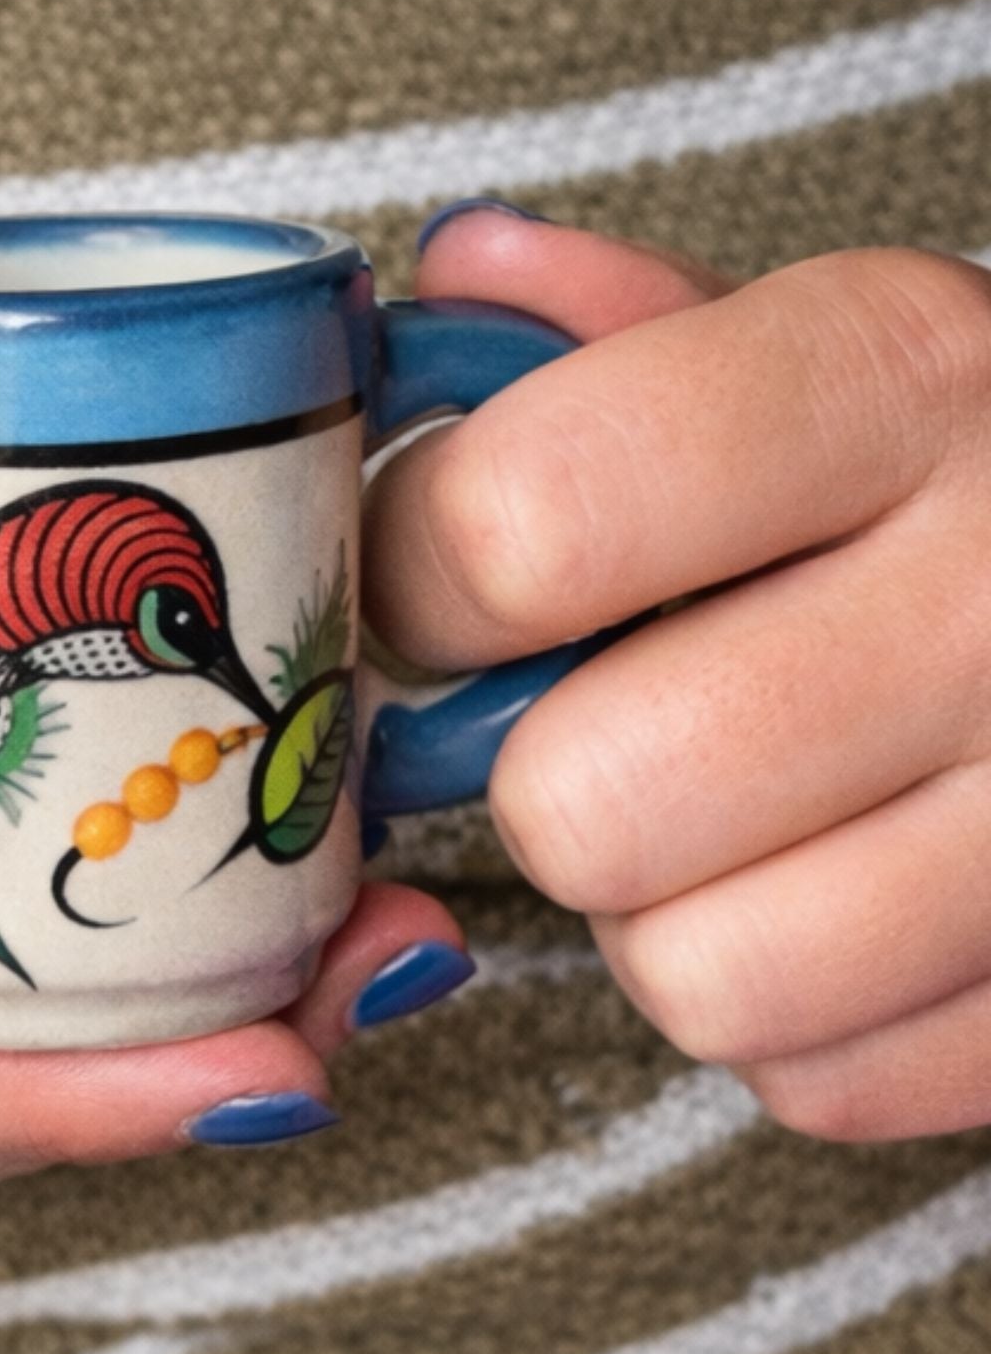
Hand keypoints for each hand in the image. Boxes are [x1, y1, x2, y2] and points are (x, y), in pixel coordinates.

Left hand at [366, 208, 990, 1140]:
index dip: (417, 577)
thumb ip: (617, 317)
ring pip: (696, 978)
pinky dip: (786, 1012)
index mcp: (896, 376)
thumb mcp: (816, 334)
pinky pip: (818, 1080)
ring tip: (726, 812)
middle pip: (584, 802)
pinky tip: (832, 889)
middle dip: (542, 775)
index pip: (518, 528)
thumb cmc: (956, 457)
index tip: (440, 582)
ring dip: (661, 911)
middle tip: (598, 717)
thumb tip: (452, 273)